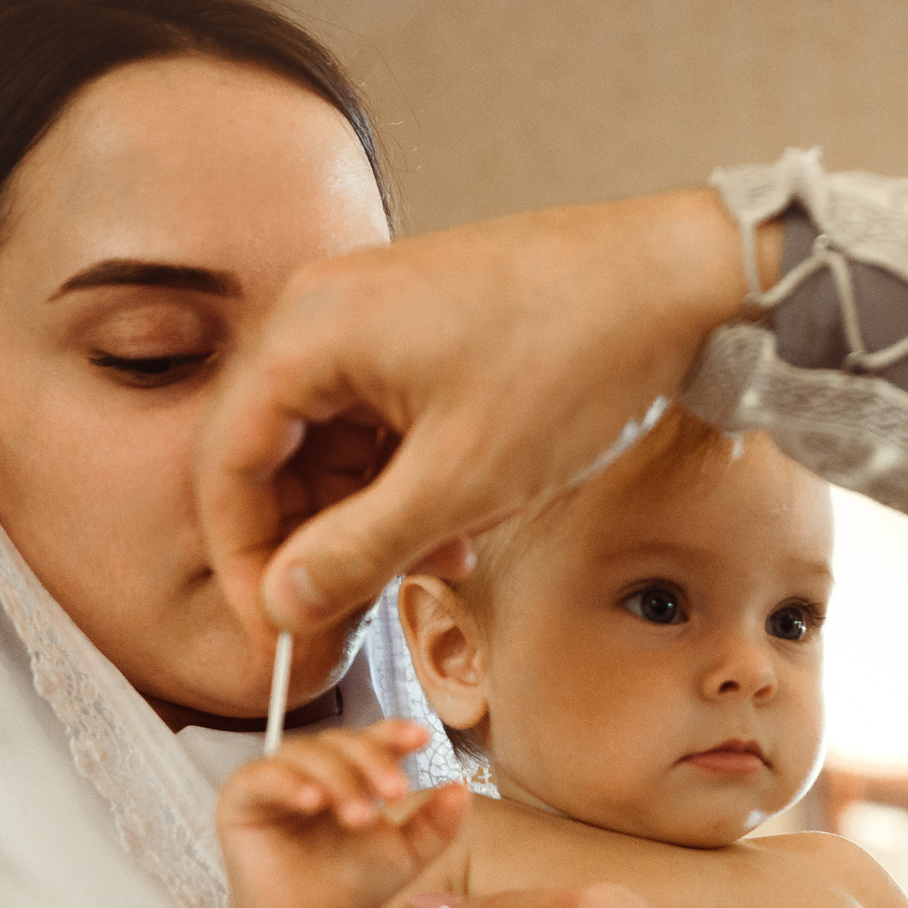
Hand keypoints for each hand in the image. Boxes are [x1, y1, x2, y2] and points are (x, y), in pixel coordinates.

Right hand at [196, 189, 768, 633]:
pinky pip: (379, 416)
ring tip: (441, 556)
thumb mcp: (463, 481)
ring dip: (371, 514)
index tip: (280, 626)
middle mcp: (326, 309)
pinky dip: (406, 476)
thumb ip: (359, 550)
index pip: (226, 463)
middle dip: (317, 540)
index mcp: (310, 331)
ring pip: (332, 441)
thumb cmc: (581, 357)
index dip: (245, 559)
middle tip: (359, 606)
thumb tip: (283, 603)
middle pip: (273, 451)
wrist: (681, 281)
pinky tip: (461, 517)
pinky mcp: (422, 326)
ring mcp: (375, 312)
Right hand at [214, 723, 467, 907]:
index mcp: (353, 772)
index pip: (372, 739)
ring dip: (336, 778)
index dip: (394, 733)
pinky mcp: (240, 799)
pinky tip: (313, 801)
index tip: (421, 738)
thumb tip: (462, 785)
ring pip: (304, 754)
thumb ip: (437, 823)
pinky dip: (287, 782)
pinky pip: (260, 777)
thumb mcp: (408, 854)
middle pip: (340, 743)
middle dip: (370, 762)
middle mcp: (313, 769)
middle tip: (395, 793)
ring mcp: (276, 780)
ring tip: (360, 815)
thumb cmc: (357, 886)